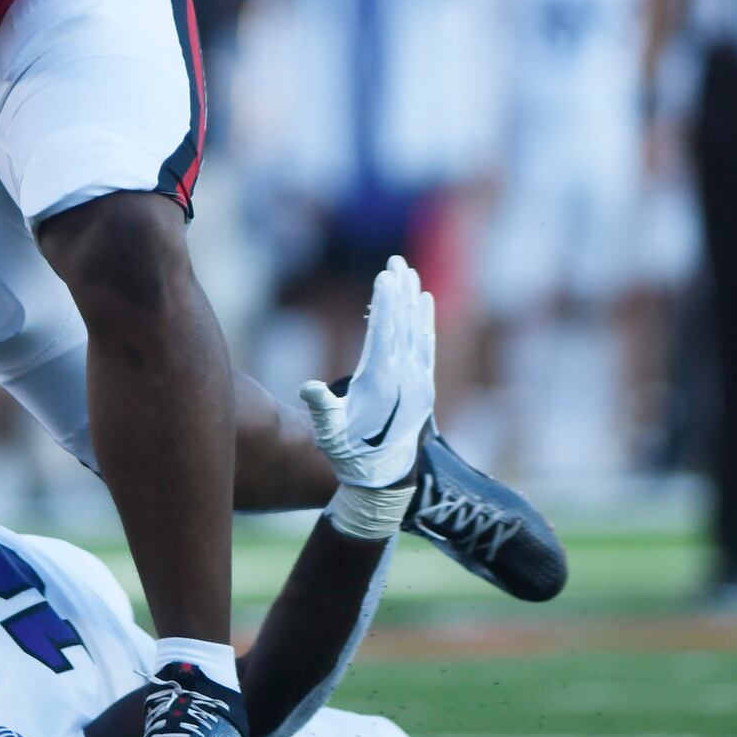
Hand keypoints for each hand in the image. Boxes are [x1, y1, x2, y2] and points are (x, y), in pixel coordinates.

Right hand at [300, 256, 434, 489]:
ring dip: (414, 300)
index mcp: (381, 382)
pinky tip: (425, 302)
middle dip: (400, 290)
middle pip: (404, 324)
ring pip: (418, 331)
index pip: (385, 332)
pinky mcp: (425, 386)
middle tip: (398, 259)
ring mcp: (419, 382)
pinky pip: (427, 345)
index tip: (386, 274)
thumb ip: (320, 407)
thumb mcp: (328, 431)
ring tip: (411, 272)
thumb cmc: (348, 451)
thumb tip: (308, 387)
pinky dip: (426, 321)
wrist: (382, 477)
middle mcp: (406, 378)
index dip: (385, 302)